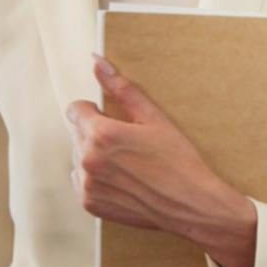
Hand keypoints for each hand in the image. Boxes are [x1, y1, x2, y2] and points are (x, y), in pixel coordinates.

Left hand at [66, 53, 258, 266]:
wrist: (191, 203)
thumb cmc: (178, 159)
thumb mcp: (154, 119)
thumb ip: (122, 89)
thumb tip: (97, 62)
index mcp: (101, 133)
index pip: (75, 110)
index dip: (95, 111)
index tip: (115, 121)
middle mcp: (86, 159)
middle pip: (77, 134)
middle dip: (96, 134)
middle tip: (129, 145)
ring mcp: (87, 184)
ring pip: (78, 158)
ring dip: (95, 157)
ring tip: (128, 165)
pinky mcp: (90, 204)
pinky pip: (81, 182)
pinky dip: (97, 179)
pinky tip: (123, 180)